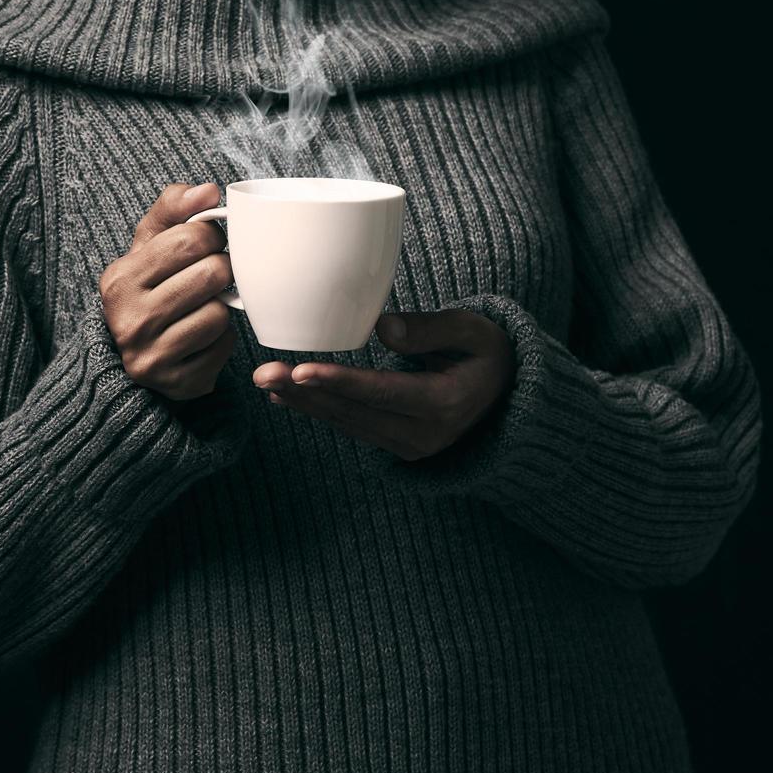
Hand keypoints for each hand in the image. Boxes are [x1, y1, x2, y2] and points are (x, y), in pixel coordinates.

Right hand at [99, 182, 237, 400]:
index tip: (209, 243)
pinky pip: (224, 346)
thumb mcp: (151, 244)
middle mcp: (129, 320)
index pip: (189, 239)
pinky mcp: (178, 383)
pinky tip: (204, 335)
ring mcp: (151, 356)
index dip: (211, 236)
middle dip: (222, 268)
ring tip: (205, 304)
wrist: (137, 354)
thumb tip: (209, 190)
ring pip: (220, 312)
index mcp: (120, 279)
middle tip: (215, 272)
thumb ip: (175, 209)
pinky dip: (222, 338)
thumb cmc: (151, 287)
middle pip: (211, 274)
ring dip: (222, 306)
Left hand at [253, 309, 514, 460]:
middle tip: (265, 374)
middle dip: (305, 393)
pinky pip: (353, 427)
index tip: (301, 370)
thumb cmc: (489, 354)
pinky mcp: (398, 445)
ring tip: (267, 381)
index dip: (339, 382)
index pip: (382, 393)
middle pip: (354, 412)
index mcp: (445, 404)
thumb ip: (431, 329)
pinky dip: (320, 410)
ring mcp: (410, 445)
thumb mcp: (474, 332)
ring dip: (304, 403)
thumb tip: (381, 326)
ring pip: (348, 423)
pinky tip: (289, 396)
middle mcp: (424, 434)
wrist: (507, 398)